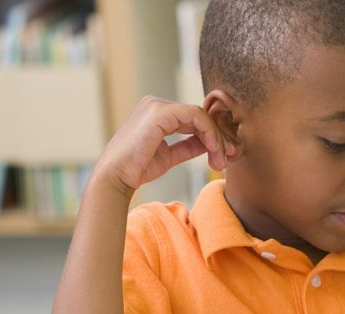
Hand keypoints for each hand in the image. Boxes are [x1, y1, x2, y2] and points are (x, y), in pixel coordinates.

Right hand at [93, 96, 234, 193]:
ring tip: (221, 161)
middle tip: (229, 159)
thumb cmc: (138, 169)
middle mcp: (156, 105)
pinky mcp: (160, 112)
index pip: (195, 120)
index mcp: (158, 114)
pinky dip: (209, 133)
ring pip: (201, 116)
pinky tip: (214, 150)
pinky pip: (196, 116)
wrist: (116, 177)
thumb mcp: (170, 155)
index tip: (223, 158)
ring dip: (217, 139)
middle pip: (200, 117)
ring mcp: (157, 106)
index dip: (214, 137)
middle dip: (219, 138)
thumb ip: (189, 146)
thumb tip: (212, 143)